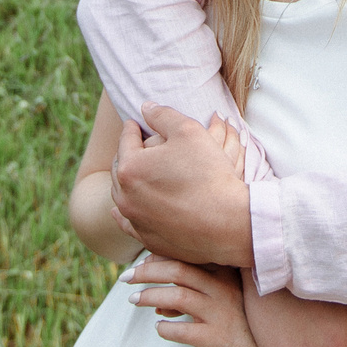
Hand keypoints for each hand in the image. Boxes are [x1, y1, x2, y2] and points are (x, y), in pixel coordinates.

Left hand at [113, 105, 253, 265]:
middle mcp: (126, 196)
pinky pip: (128, 223)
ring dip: (126, 182)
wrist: (227, 221)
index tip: (135, 123)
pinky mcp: (147, 239)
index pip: (126, 140)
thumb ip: (163, 115)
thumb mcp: (188, 131)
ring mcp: (135, 220)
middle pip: (119, 168)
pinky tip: (123, 209)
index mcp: (130, 168)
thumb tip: (145, 108)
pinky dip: (125, 213)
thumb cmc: (209, 172)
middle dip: (126, 154)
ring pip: (121, 196)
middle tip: (136, 146)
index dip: (132, 128)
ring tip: (135, 172)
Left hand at [130, 258, 265, 346]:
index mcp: (226, 274)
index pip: (188, 255)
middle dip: (147, 271)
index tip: (142, 261)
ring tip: (133, 300)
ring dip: (150, 295)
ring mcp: (221, 313)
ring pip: (177, 296)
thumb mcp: (231, 299)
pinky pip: (184, 332)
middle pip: (178, 270)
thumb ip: (201, 292)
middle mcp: (223, 289)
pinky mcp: (219, 339)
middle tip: (125, 277)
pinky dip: (166, 328)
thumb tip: (160, 303)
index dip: (160, 256)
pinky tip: (159, 328)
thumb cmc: (251, 321)